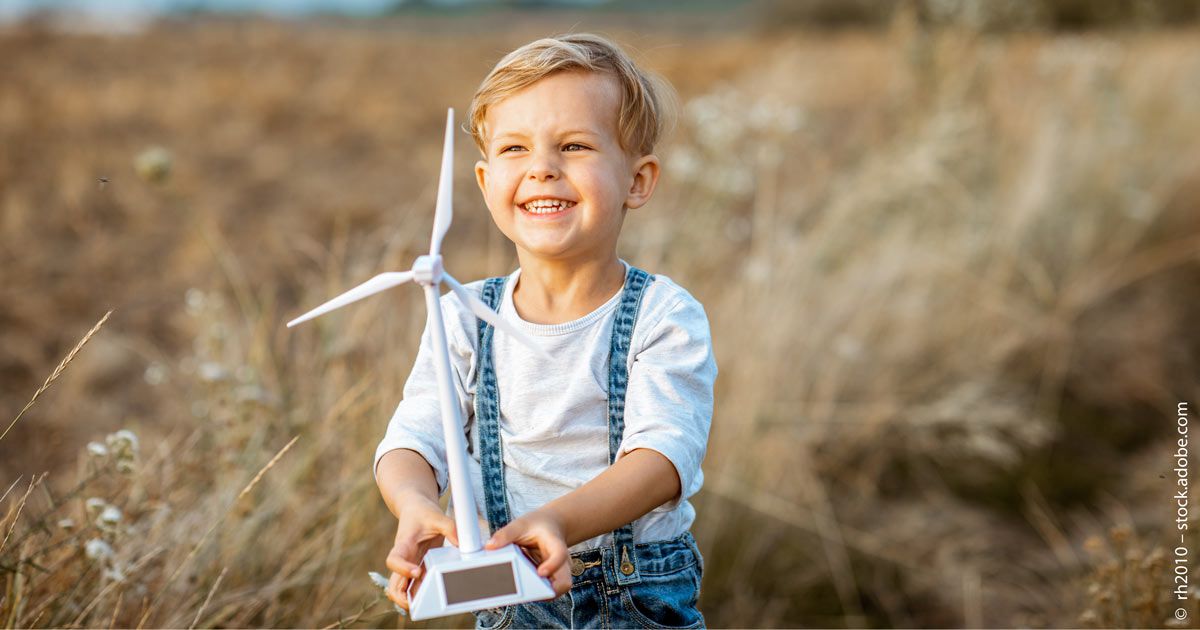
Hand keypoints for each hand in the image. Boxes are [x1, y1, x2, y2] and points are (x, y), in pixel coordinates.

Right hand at [385, 492, 457, 612]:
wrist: (415, 509)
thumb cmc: (423, 513)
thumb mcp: (437, 516)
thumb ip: (450, 527)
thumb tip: (462, 543)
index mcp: (404, 544)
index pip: (394, 560)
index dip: (403, 569)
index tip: (417, 572)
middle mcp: (403, 559)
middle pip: (393, 584)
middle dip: (402, 597)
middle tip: (417, 604)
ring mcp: (408, 566)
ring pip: (401, 588)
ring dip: (409, 599)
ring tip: (426, 605)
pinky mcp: (416, 568)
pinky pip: (413, 586)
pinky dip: (419, 594)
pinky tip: (432, 597)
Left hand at [484, 509, 572, 596]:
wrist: (550, 525)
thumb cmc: (538, 525)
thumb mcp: (522, 524)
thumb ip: (506, 534)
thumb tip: (490, 546)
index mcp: (556, 545)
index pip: (559, 556)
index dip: (552, 566)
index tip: (540, 573)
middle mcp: (561, 562)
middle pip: (563, 583)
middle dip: (547, 591)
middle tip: (526, 590)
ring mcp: (556, 573)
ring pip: (554, 592)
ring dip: (537, 594)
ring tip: (516, 588)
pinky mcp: (549, 580)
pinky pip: (544, 592)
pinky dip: (532, 592)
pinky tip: (517, 586)